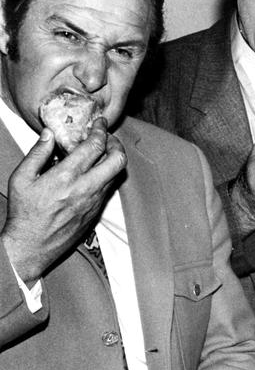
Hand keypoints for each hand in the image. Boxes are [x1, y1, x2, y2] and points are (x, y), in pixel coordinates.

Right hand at [1, 118, 126, 283]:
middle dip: (116, 143)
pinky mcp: (97, 211)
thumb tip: (50, 133)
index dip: (101, 130)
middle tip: (106, 137)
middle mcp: (86, 188)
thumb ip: (37, 153)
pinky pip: (110, 187)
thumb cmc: (24, 212)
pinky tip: (96, 171)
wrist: (31, 246)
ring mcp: (95, 201)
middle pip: (118, 159)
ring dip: (114, 159)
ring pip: (117, 174)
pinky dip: (108, 174)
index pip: (95, 146)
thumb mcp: (21, 179)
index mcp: (66, 176)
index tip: (99, 123)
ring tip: (102, 152)